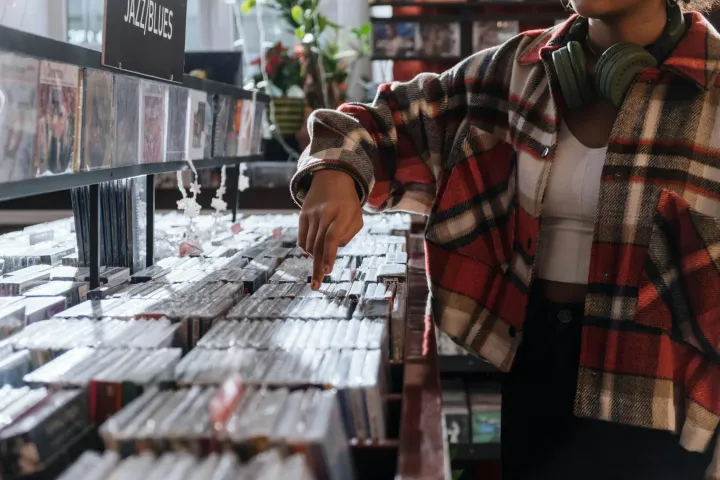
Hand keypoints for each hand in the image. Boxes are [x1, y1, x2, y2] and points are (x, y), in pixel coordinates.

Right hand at [298, 170, 363, 289]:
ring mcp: (311, 214)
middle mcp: (324, 214)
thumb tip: (333, 250)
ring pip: (309, 244)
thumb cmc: (348, 203)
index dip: (329, 256)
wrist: (332, 177)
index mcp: (342, 214)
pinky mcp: (302, 214)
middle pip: (319, 245)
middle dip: (317, 268)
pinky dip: (307, 249)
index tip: (327, 271)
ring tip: (320, 267)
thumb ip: (348, 235)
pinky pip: (302, 238)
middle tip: (316, 286)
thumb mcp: (357, 217)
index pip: (332, 238)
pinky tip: (312, 253)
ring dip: (314, 258)